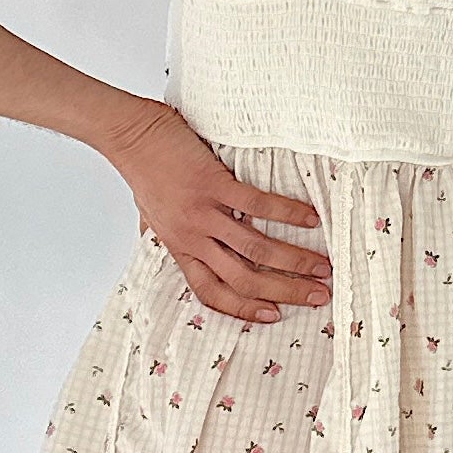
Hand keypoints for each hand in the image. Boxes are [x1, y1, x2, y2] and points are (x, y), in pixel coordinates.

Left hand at [103, 99, 332, 324]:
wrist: (128, 137)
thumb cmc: (143, 173)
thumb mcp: (152, 217)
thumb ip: (169, 236)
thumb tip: (176, 247)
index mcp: (180, 249)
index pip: (213, 293)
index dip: (245, 309)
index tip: (274, 315)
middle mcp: (193, 239)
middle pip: (244, 280)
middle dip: (286, 291)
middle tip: (318, 296)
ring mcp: (203, 213)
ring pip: (255, 249)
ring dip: (295, 261)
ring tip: (323, 265)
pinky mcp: (213, 184)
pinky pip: (257, 205)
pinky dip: (287, 214)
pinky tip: (310, 220)